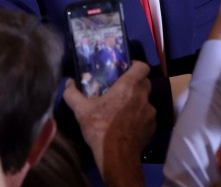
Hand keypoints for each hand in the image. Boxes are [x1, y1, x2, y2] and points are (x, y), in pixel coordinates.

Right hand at [63, 61, 155, 180]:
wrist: (116, 156)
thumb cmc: (100, 129)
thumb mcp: (81, 111)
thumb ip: (72, 94)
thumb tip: (67, 82)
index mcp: (128, 87)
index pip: (142, 67)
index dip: (137, 65)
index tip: (127, 69)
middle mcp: (142, 96)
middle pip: (144, 82)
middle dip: (135, 84)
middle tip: (122, 90)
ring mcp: (150, 111)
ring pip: (146, 100)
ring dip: (137, 102)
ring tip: (124, 111)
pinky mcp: (152, 125)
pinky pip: (147, 115)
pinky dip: (140, 117)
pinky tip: (128, 125)